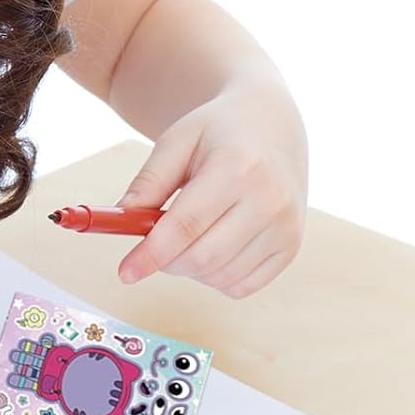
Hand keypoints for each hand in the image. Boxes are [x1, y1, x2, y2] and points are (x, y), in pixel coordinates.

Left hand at [114, 77, 307, 297]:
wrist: (272, 127)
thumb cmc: (218, 133)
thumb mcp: (177, 141)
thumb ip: (148, 180)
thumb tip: (122, 219)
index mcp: (237, 167)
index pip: (185, 225)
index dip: (151, 253)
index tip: (125, 272)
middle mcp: (270, 200)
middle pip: (202, 258)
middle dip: (165, 261)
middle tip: (152, 245)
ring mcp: (286, 227)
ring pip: (220, 277)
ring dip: (189, 269)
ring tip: (186, 236)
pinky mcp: (291, 248)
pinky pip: (242, 287)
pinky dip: (215, 278)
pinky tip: (211, 247)